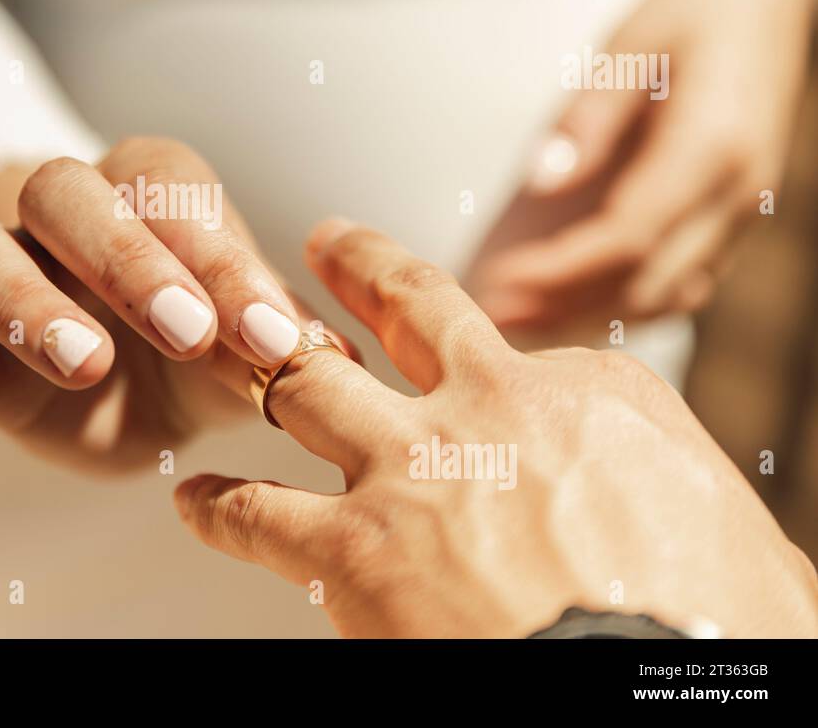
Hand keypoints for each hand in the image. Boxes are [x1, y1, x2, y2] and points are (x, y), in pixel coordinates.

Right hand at [0, 137, 333, 471]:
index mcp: (148, 193)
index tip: (269, 338)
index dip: (219, 257)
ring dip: (26, 305)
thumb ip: (276, 339)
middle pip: (62, 194)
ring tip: (86, 366)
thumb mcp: (243, 338)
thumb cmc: (198, 338)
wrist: (122, 377)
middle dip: (125, 259)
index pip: (170, 192)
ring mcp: (4, 279)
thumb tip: (336, 359)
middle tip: (185, 332)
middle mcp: (66, 218)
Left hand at [174, 219, 817, 636]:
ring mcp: (413, 467)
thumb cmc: (713, 626)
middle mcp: (491, 406)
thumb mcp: (731, 533)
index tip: (477, 369)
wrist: (647, 684)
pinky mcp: (352, 545)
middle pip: (408, 308)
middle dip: (360, 266)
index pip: (528, 356)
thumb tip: (688, 523)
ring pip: (311, 382)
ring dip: (267, 361)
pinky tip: (195, 501)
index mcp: (590, 393)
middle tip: (330, 242)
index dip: (497, 368)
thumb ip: (679, 495)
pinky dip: (220, 506)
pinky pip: (257, 511)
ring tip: (236, 344)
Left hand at [471, 0, 816, 328]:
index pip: (630, 236)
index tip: (500, 283)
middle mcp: (738, 193)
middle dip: (566, 307)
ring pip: (667, 295)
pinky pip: (682, 283)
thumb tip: (543, 182)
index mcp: (713, 147)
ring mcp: (743, 212)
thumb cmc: (690, 10)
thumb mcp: (630, 45)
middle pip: (647, 282)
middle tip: (491, 318)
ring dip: (592, 316)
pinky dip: (625, 304)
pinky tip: (570, 307)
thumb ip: (588, 118)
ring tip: (519, 322)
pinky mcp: (733, 218)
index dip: (561, 270)